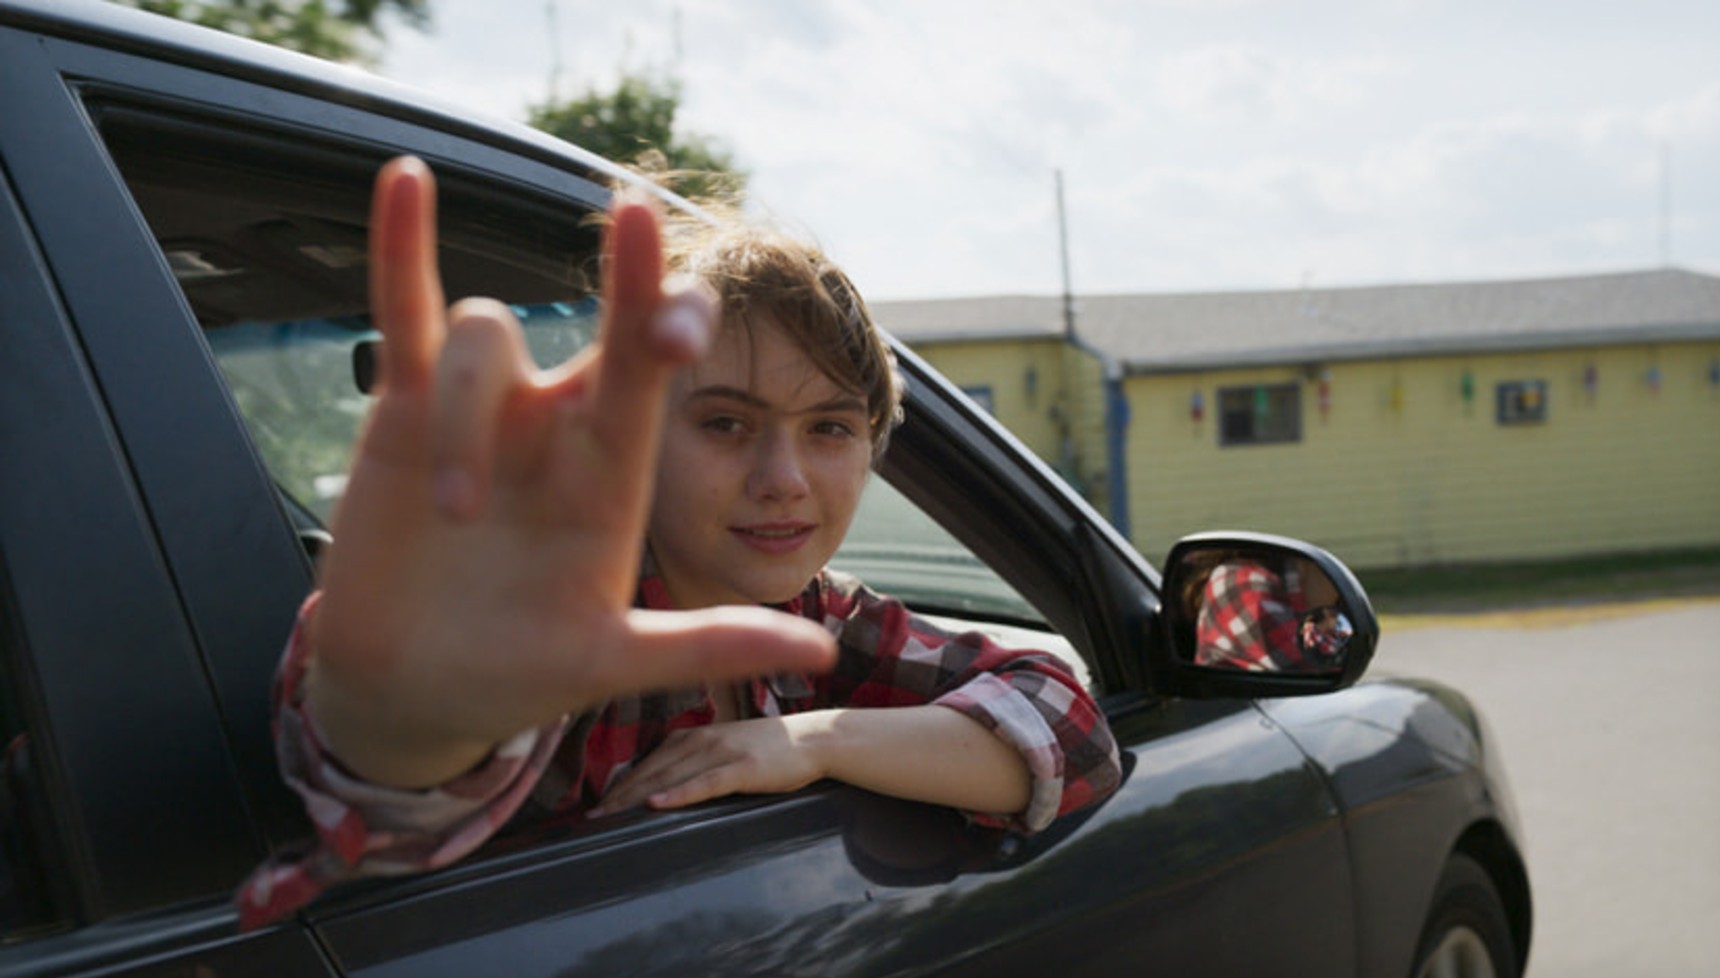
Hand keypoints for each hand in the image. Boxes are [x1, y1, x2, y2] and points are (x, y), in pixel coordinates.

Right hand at [304, 157, 836, 787]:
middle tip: (643, 221)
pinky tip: (405, 177)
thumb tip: (822, 648)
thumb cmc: (520, 676)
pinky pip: (404, 311)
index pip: (659, 376)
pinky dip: (401, 245)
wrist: (413, 690)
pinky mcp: (402, 410)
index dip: (677, 325)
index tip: (689, 320)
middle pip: (604, 325)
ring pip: (484, 338)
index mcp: (613, 472)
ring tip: (451, 514)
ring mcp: (484, 411)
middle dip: (631, 283)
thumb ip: (709, 644)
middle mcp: (558, 426)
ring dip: (466, 415)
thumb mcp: (612, 662)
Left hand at [590, 712, 832, 815]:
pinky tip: (658, 803)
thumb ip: (694, 760)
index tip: (596, 804)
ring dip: (636, 795)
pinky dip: (679, 792)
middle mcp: (702, 738)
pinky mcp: (743, 768)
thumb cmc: (770, 748)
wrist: (814, 738)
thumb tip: (663, 785)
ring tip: (610, 815)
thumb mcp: (724, 746)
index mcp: (694, 734)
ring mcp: (722, 751)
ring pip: (670, 775)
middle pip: (651, 769)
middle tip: (591, 817)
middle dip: (618, 794)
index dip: (619, 783)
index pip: (647, 761)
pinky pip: (705, 782)